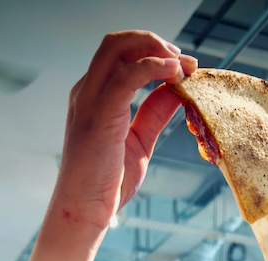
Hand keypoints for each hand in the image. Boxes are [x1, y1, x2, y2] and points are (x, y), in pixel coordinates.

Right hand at [53, 31, 196, 236]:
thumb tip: (176, 91)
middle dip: (154, 42)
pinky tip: (174, 75)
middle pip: (117, 43)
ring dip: (156, 49)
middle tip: (184, 59)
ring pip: (119, 49)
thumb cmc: (105, 184)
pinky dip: (154, 68)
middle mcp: (87, 91)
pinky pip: (128, 75)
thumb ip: (154, 114)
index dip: (154, 52)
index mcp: (94, 96)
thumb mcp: (139, 142)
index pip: (121, 56)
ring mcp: (90, 100)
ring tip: (182, 66)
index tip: (184, 65)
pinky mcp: (99, 114)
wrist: (83, 212)